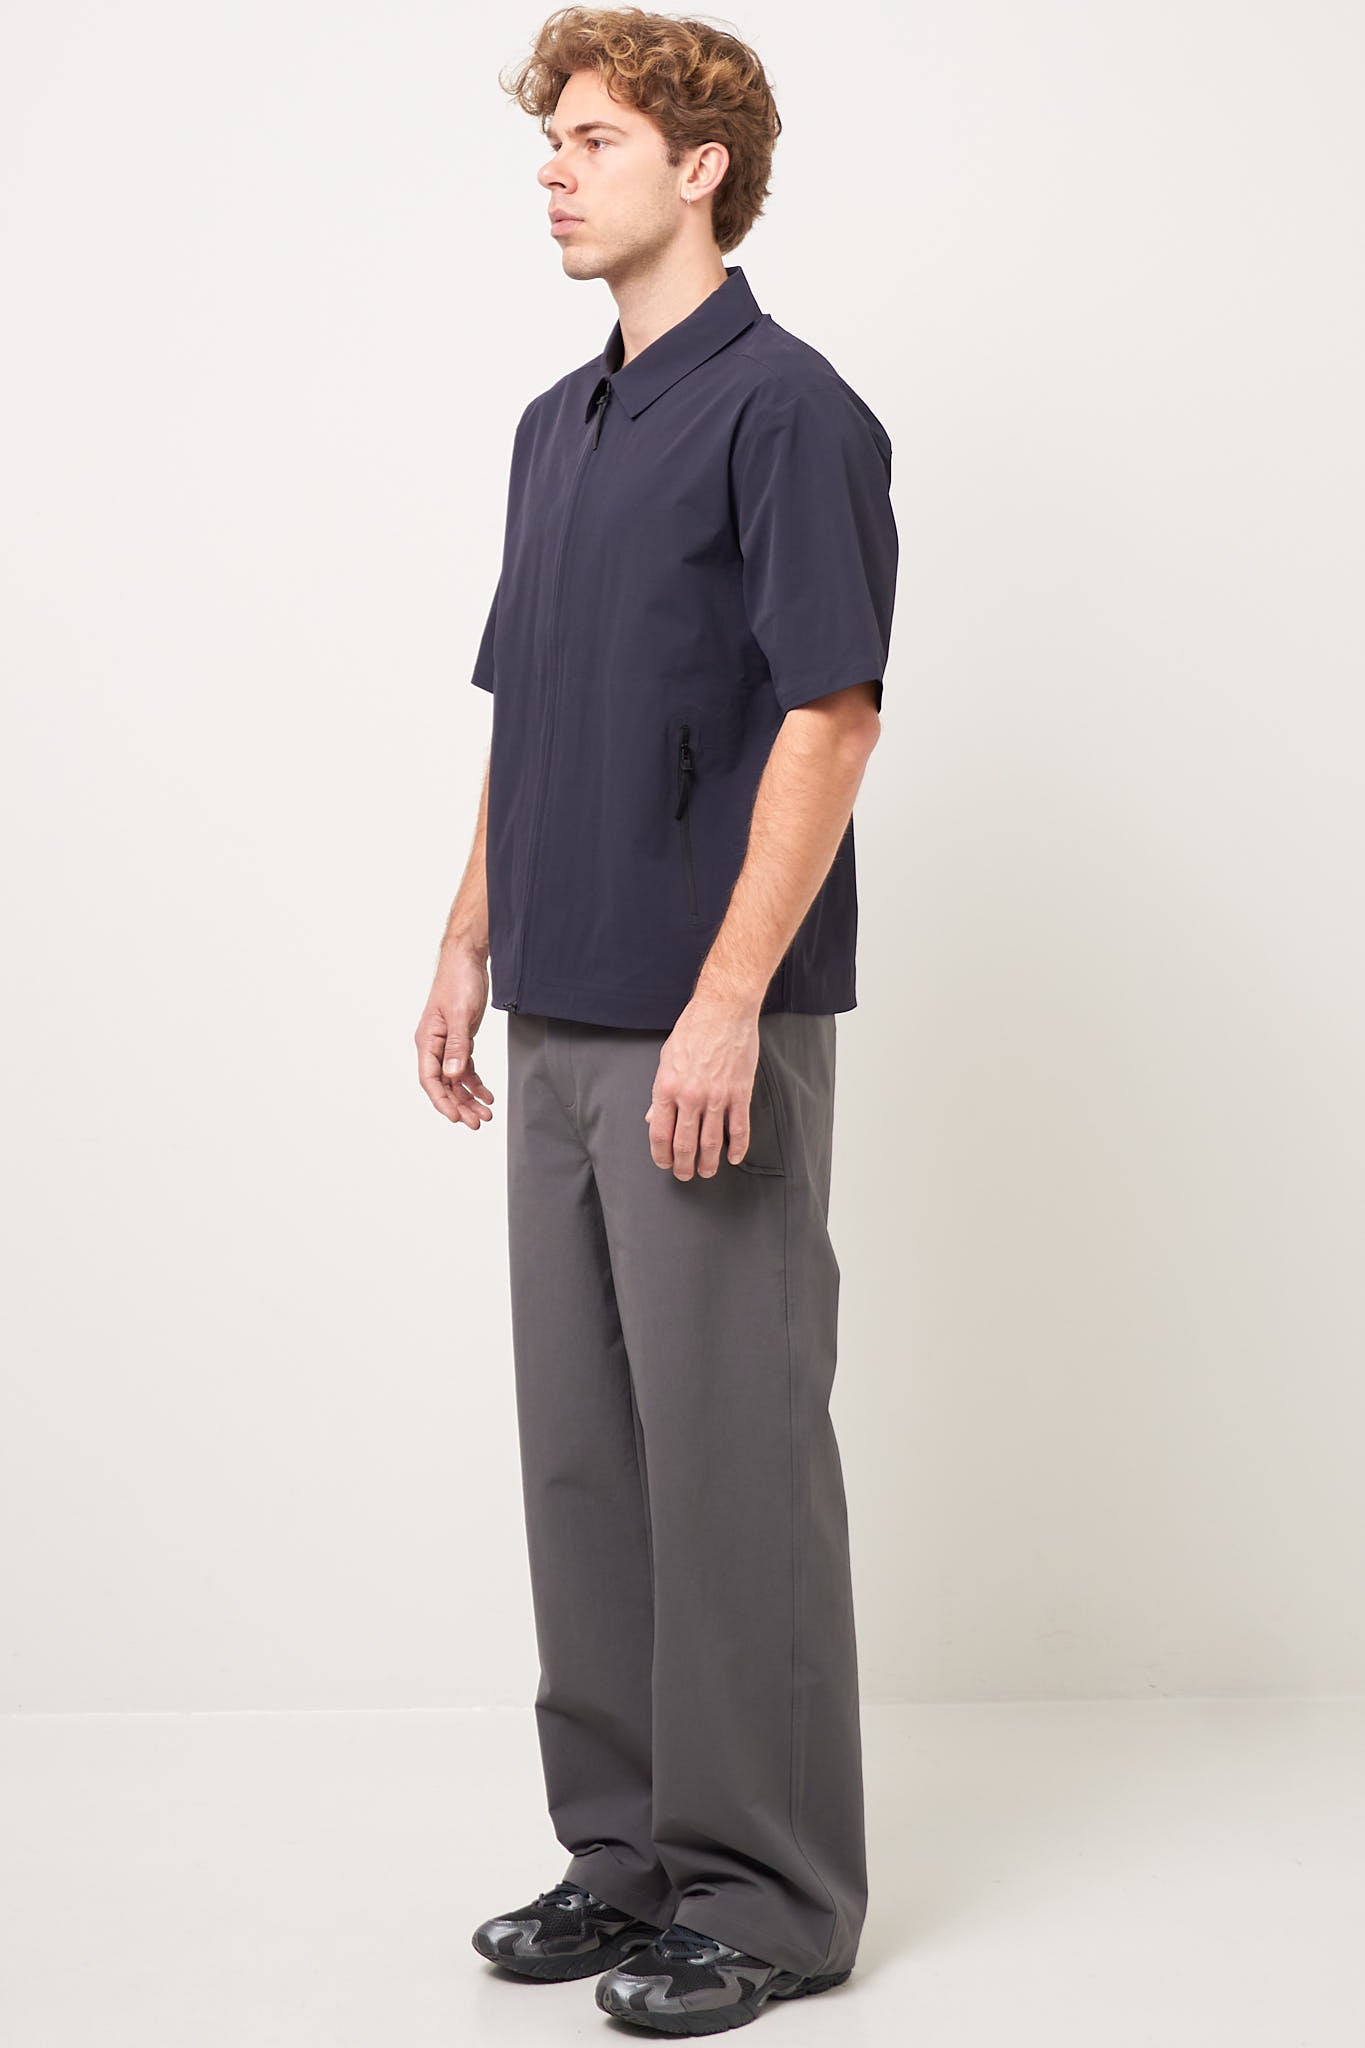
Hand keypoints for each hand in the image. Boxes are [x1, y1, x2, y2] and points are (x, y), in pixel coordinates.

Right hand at [415, 948, 495, 1128]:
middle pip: (444, 1085)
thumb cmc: (459, 981)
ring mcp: (447, 1044)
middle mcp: (434, 1045)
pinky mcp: (461, 1040)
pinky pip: (465, 1068)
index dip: (442, 1101)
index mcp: (427, 1040)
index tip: (456, 1118)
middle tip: (478, 1122)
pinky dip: (475, 1083)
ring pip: (455, 1080)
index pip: (430, 1079)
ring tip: (486, 1113)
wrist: (467, 959)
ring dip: (469, 1098)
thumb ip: (457, 1046)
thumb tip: (452, 1074)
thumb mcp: (461, 1014)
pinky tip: (487, 1094)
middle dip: (459, 1105)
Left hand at [644, 997, 760, 1179]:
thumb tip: (653, 1118)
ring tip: (707, 1172)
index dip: (661, 1154)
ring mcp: (716, 1097)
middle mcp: (690, 1096)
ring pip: (711, 1143)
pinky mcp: (739, 1093)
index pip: (660, 1133)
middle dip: (683, 1166)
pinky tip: (734, 1157)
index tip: (664, 1163)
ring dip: (708, 1163)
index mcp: (667, 1088)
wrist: (724, 1011)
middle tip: (685, 1175)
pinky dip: (737, 1147)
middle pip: (684, 1144)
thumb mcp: (666, 1059)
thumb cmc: (693, 1029)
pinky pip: (738, 1128)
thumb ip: (660, 1093)